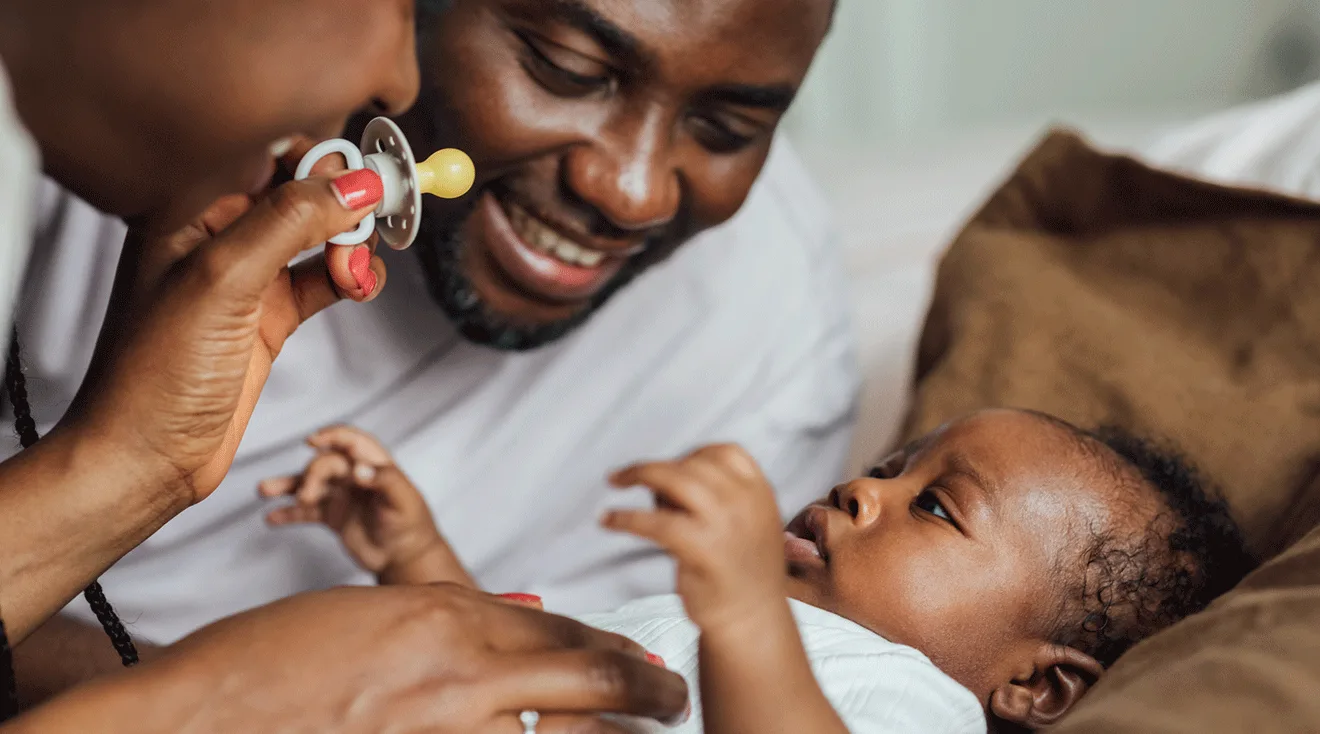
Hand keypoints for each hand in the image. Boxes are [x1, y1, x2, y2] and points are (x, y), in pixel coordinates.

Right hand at [8, 585, 688, 732]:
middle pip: (589, 673)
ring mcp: (443, 729)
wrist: (201, 711)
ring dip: (612, 733)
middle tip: (674, 699)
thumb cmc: (273, 657)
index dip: (611, 644)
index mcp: (444, 613)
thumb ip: (446, 625)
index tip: (636, 657)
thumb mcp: (374, 614)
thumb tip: (503, 636)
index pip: (559, 625)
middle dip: (646, 689)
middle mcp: (458, 671)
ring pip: (565, 730)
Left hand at [56, 170, 388, 505]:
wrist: (146, 458)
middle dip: (345, 201)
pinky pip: (324, 278)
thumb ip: (290, 222)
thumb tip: (353, 185)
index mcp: (188, 209)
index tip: (368, 173)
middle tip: (374, 220)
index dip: (321, 157)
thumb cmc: (153, 375)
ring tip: (356, 266)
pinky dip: (351, 276)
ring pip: (319, 234)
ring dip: (352, 242)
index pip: (267, 152)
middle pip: (301, 190)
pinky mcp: (269, 316)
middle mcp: (217, 235)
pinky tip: (358, 285)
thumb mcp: (223, 279)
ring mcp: (246, 277)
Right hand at [260, 425, 468, 585]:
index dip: (333, 436)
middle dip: (311, 476)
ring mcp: (341, 495)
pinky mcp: (332, 516)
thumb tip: (358, 469)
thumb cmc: (412, 524)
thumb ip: (385, 480)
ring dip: (286, 485)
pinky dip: (288, 513)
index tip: (312, 440)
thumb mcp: (404, 500)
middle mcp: (354, 476)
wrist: (405, 557)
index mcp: (374, 465)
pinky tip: (271, 517)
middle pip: (324, 464)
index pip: (351, 441)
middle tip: (307, 496)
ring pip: (308, 484)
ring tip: (264, 490)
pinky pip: (304, 512)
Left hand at [605, 445, 786, 632]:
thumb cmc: (742, 577)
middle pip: (692, 462)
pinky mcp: (701, 550)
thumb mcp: (749, 524)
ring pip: (673, 478)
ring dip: (638, 474)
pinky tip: (609, 519)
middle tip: (633, 477)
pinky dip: (625, 517)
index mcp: (760, 494)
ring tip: (616, 480)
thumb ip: (721, 498)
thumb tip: (670, 479)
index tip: (672, 464)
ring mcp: (725, 525)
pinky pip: (654, 522)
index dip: (693, 454)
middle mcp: (745, 503)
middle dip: (661, 468)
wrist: (752, 623)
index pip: (726, 452)